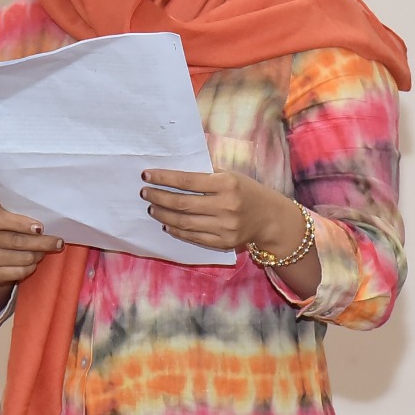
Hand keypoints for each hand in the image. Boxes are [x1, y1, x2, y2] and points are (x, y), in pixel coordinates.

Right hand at [0, 204, 63, 286]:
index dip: (22, 224)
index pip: (2, 219)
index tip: (41, 228)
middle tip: (58, 242)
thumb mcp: (10, 217)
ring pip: (22, 258)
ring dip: (38, 255)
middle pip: (17, 241)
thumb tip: (52, 223)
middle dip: (42, 242)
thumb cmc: (7, 230)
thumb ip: (24, 216)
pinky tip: (33, 262)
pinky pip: (19, 272)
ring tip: (43, 252)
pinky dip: (31, 267)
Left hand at [140, 169, 295, 251]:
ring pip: (184, 223)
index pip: (187, 181)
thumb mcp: (231, 175)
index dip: (164, 178)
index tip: (147, 175)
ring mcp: (224, 227)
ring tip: (152, 207)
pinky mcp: (222, 242)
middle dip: (159, 197)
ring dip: (163, 215)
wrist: (270, 218)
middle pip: (182, 203)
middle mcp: (225, 206)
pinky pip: (193, 237)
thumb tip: (173, 172)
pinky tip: (166, 224)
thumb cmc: (247, 191)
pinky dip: (176, 230)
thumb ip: (206, 174)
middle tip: (145, 192)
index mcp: (227, 184)